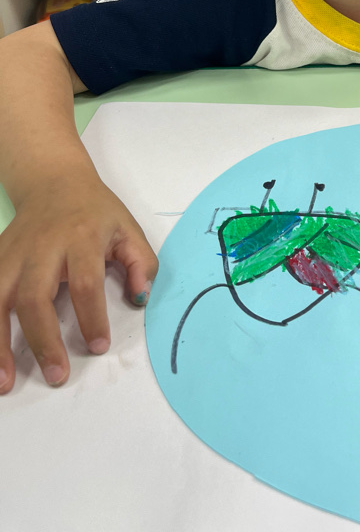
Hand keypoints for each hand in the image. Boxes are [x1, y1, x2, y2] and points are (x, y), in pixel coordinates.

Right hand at [0, 180, 157, 392]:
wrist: (55, 181)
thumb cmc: (95, 211)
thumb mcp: (127, 228)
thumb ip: (141, 262)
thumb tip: (140, 298)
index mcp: (81, 238)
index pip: (85, 283)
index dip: (92, 318)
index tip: (98, 346)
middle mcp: (42, 247)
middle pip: (34, 297)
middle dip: (43, 340)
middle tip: (57, 374)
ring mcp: (13, 254)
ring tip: (4, 383)